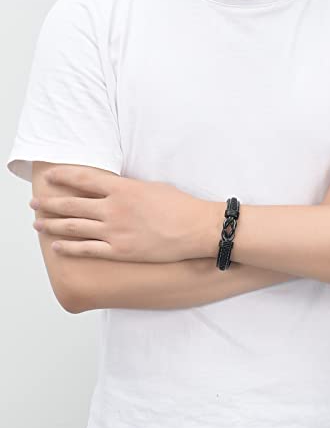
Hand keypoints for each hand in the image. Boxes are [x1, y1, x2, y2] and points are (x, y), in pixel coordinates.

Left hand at [30, 165, 220, 261]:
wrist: (196, 229)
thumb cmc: (180, 206)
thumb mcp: (153, 187)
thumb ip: (129, 188)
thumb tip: (115, 190)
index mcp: (122, 188)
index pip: (83, 178)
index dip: (63, 176)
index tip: (49, 176)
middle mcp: (113, 209)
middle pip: (71, 204)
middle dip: (49, 203)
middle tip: (35, 203)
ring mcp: (114, 231)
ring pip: (73, 227)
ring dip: (51, 225)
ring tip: (37, 224)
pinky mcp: (120, 251)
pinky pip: (87, 250)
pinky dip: (69, 248)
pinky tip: (57, 246)